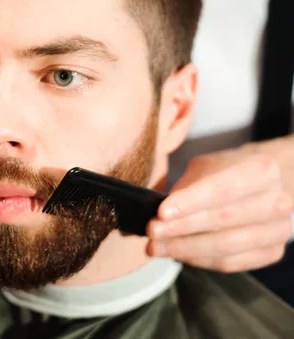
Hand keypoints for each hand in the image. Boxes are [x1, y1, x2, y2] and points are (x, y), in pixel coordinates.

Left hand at [147, 146, 293, 271]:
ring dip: (185, 248)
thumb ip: (186, 189)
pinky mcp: (272, 253)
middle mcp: (277, 202)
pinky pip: (230, 263)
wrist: (258, 187)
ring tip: (157, 247)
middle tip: (152, 232)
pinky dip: (199, 260)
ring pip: (226, 246)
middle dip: (181, 229)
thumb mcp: (205, 168)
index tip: (161, 213)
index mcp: (262, 170)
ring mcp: (278, 230)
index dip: (190, 203)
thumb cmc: (226, 174)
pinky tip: (177, 254)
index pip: (222, 189)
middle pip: (223, 221)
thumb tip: (158, 214)